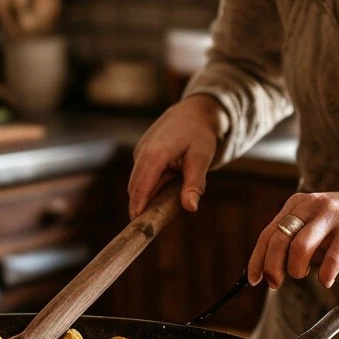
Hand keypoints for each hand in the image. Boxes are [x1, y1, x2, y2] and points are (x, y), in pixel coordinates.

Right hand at [128, 95, 226, 217]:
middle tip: (155, 223)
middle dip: (143, 206)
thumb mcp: (202, 157)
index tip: (137, 226)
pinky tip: (171, 180)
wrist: (194, 112)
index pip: (141, 186)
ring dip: (151, 195)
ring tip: (171, 193)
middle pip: (136, 187)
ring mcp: (140, 152)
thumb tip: (190, 208)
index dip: (138, 206)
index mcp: (155, 153)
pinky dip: (153, 185)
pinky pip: (143, 176)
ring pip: (139, 183)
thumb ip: (194, 183)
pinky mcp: (142, 154)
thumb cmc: (200, 134)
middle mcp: (142, 152)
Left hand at [249, 178, 338, 288]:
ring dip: (297, 268)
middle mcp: (312, 206)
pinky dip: (326, 273)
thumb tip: (273, 267)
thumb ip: (297, 237)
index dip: (258, 258)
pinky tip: (327, 281)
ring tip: (304, 275)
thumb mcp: (318, 222)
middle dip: (273, 267)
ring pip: (301, 247)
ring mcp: (332, 216)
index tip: (254, 279)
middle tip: (276, 283)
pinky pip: (333, 255)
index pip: (269, 233)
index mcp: (298, 204)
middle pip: (280, 240)